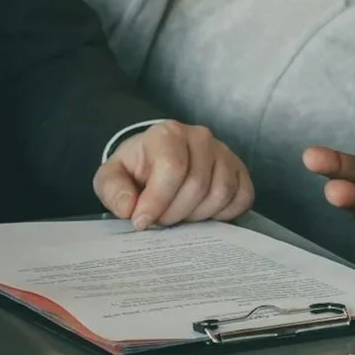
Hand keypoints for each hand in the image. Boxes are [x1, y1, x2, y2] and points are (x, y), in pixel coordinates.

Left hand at [94, 120, 253, 228]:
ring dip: (198, 215)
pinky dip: (224, 214)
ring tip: (180, 216)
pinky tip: (204, 214)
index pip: (172, 168)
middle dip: (175, 213)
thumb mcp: (112, 176)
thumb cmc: (136, 169)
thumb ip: (112, 190)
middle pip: (197, 185)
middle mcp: (201, 138)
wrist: (158, 158)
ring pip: (221, 193)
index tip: (142, 221)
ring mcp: (224, 153)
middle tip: (161, 220)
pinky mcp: (240, 170)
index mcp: (168, 134)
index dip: (158, 200)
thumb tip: (128, 208)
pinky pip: (242, 198)